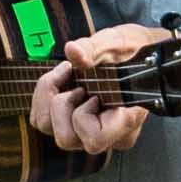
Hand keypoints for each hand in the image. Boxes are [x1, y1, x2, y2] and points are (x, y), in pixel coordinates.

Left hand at [28, 9, 165, 161]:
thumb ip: (95, 49)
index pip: (95, 138)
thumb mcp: (118, 42)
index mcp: (126, 120)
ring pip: (50, 131)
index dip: (83, 113)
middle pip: (66, 139)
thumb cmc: (133, 51)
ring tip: (68, 76)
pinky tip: (62, 81)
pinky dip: (44, 98)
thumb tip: (73, 50)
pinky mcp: (74, 125)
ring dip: (50, 98)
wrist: (137, 54)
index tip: (88, 89)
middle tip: (76, 82)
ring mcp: (91, 132)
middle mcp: (109, 135)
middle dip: (61, 104)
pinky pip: (43, 121)